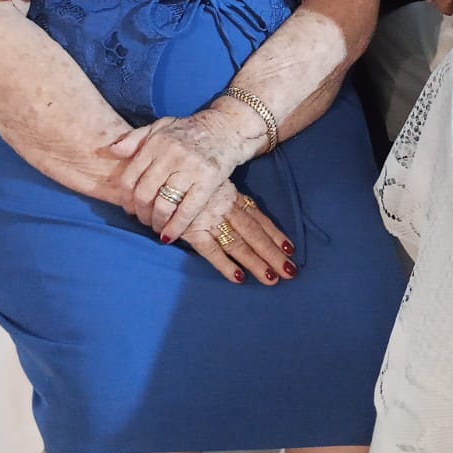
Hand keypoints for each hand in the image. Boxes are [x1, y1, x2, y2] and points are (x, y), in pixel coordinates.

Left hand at [109, 112, 251, 241]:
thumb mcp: (160, 127)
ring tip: (157, 227)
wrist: (225, 128)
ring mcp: (190, 167)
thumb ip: (134, 138)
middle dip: (140, 214)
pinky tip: (169, 235)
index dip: (126, 199)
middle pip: (144, 194)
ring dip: (156, 223)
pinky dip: (176, 227)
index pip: (130, 178)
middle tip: (144, 220)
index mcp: (156, 142)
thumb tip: (110, 151)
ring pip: (163, 205)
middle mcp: (171, 154)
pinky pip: (187, 211)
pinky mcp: (208, 180)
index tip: (129, 208)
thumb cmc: (189, 131)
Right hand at [180, 185, 295, 286]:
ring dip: (256, 262)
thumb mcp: (210, 181)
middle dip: (272, 253)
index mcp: (231, 196)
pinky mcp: (192, 230)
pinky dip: (225, 264)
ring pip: (238, 243)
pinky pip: (211, 250)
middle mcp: (225, 208)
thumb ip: (225, 196)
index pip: (257, 218)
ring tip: (271, 279)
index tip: (290, 249)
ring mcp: (210, 220)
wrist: (162, 173)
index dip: (274, 234)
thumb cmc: (187, 177)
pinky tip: (238, 277)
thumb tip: (245, 212)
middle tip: (290, 272)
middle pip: (254, 233)